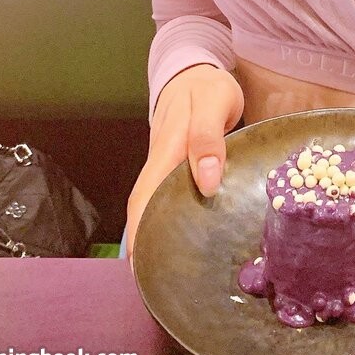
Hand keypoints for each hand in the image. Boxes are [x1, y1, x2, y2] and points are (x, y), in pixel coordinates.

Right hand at [125, 63, 243, 266]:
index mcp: (166, 153)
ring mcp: (167, 166)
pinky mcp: (177, 166)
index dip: (140, 237)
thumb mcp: (214, 103)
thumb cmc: (206, 87)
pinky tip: (187, 235)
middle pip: (145, 211)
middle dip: (146, 246)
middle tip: (158, 285)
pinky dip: (173, 217)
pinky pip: (171, 197)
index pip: (144, 202)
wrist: (195, 69)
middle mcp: (161, 164)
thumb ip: (208, 138)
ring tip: (171, 271)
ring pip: (157, 206)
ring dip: (159, 233)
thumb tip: (206, 183)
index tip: (141, 271)